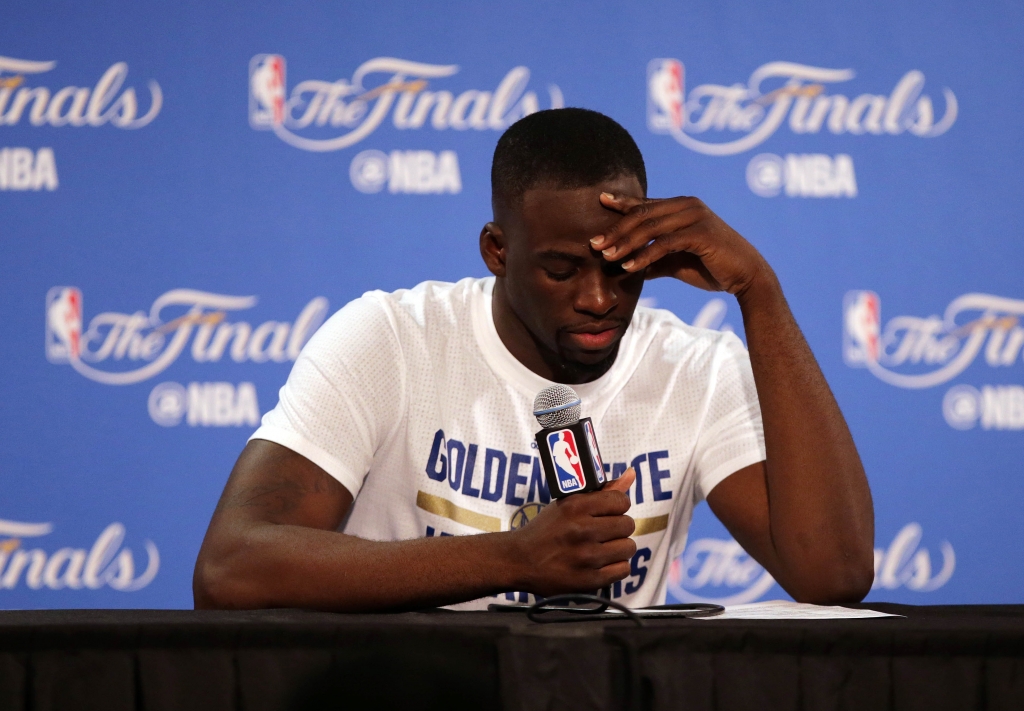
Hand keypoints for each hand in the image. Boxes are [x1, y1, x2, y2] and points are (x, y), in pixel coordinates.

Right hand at [509, 468, 636, 596]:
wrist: (520, 560)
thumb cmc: (547, 529)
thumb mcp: (568, 504)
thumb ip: (602, 491)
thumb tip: (631, 474)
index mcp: (576, 507)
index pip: (621, 501)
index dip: (617, 507)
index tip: (608, 513)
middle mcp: (582, 530)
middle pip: (627, 525)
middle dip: (618, 527)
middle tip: (603, 532)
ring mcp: (586, 557)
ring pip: (628, 548)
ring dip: (619, 547)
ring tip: (602, 548)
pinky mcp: (588, 580)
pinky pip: (623, 570)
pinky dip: (615, 567)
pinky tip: (602, 563)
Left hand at [591, 193, 768, 296]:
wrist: (746, 277)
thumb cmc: (712, 268)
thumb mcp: (676, 262)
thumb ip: (653, 259)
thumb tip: (627, 265)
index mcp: (682, 207)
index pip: (645, 204)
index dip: (621, 203)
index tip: (600, 202)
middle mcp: (687, 206)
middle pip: (642, 214)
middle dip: (615, 229)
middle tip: (594, 244)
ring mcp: (695, 217)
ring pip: (650, 227)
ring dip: (625, 243)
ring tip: (606, 257)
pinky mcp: (700, 233)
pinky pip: (664, 243)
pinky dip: (645, 255)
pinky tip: (629, 266)